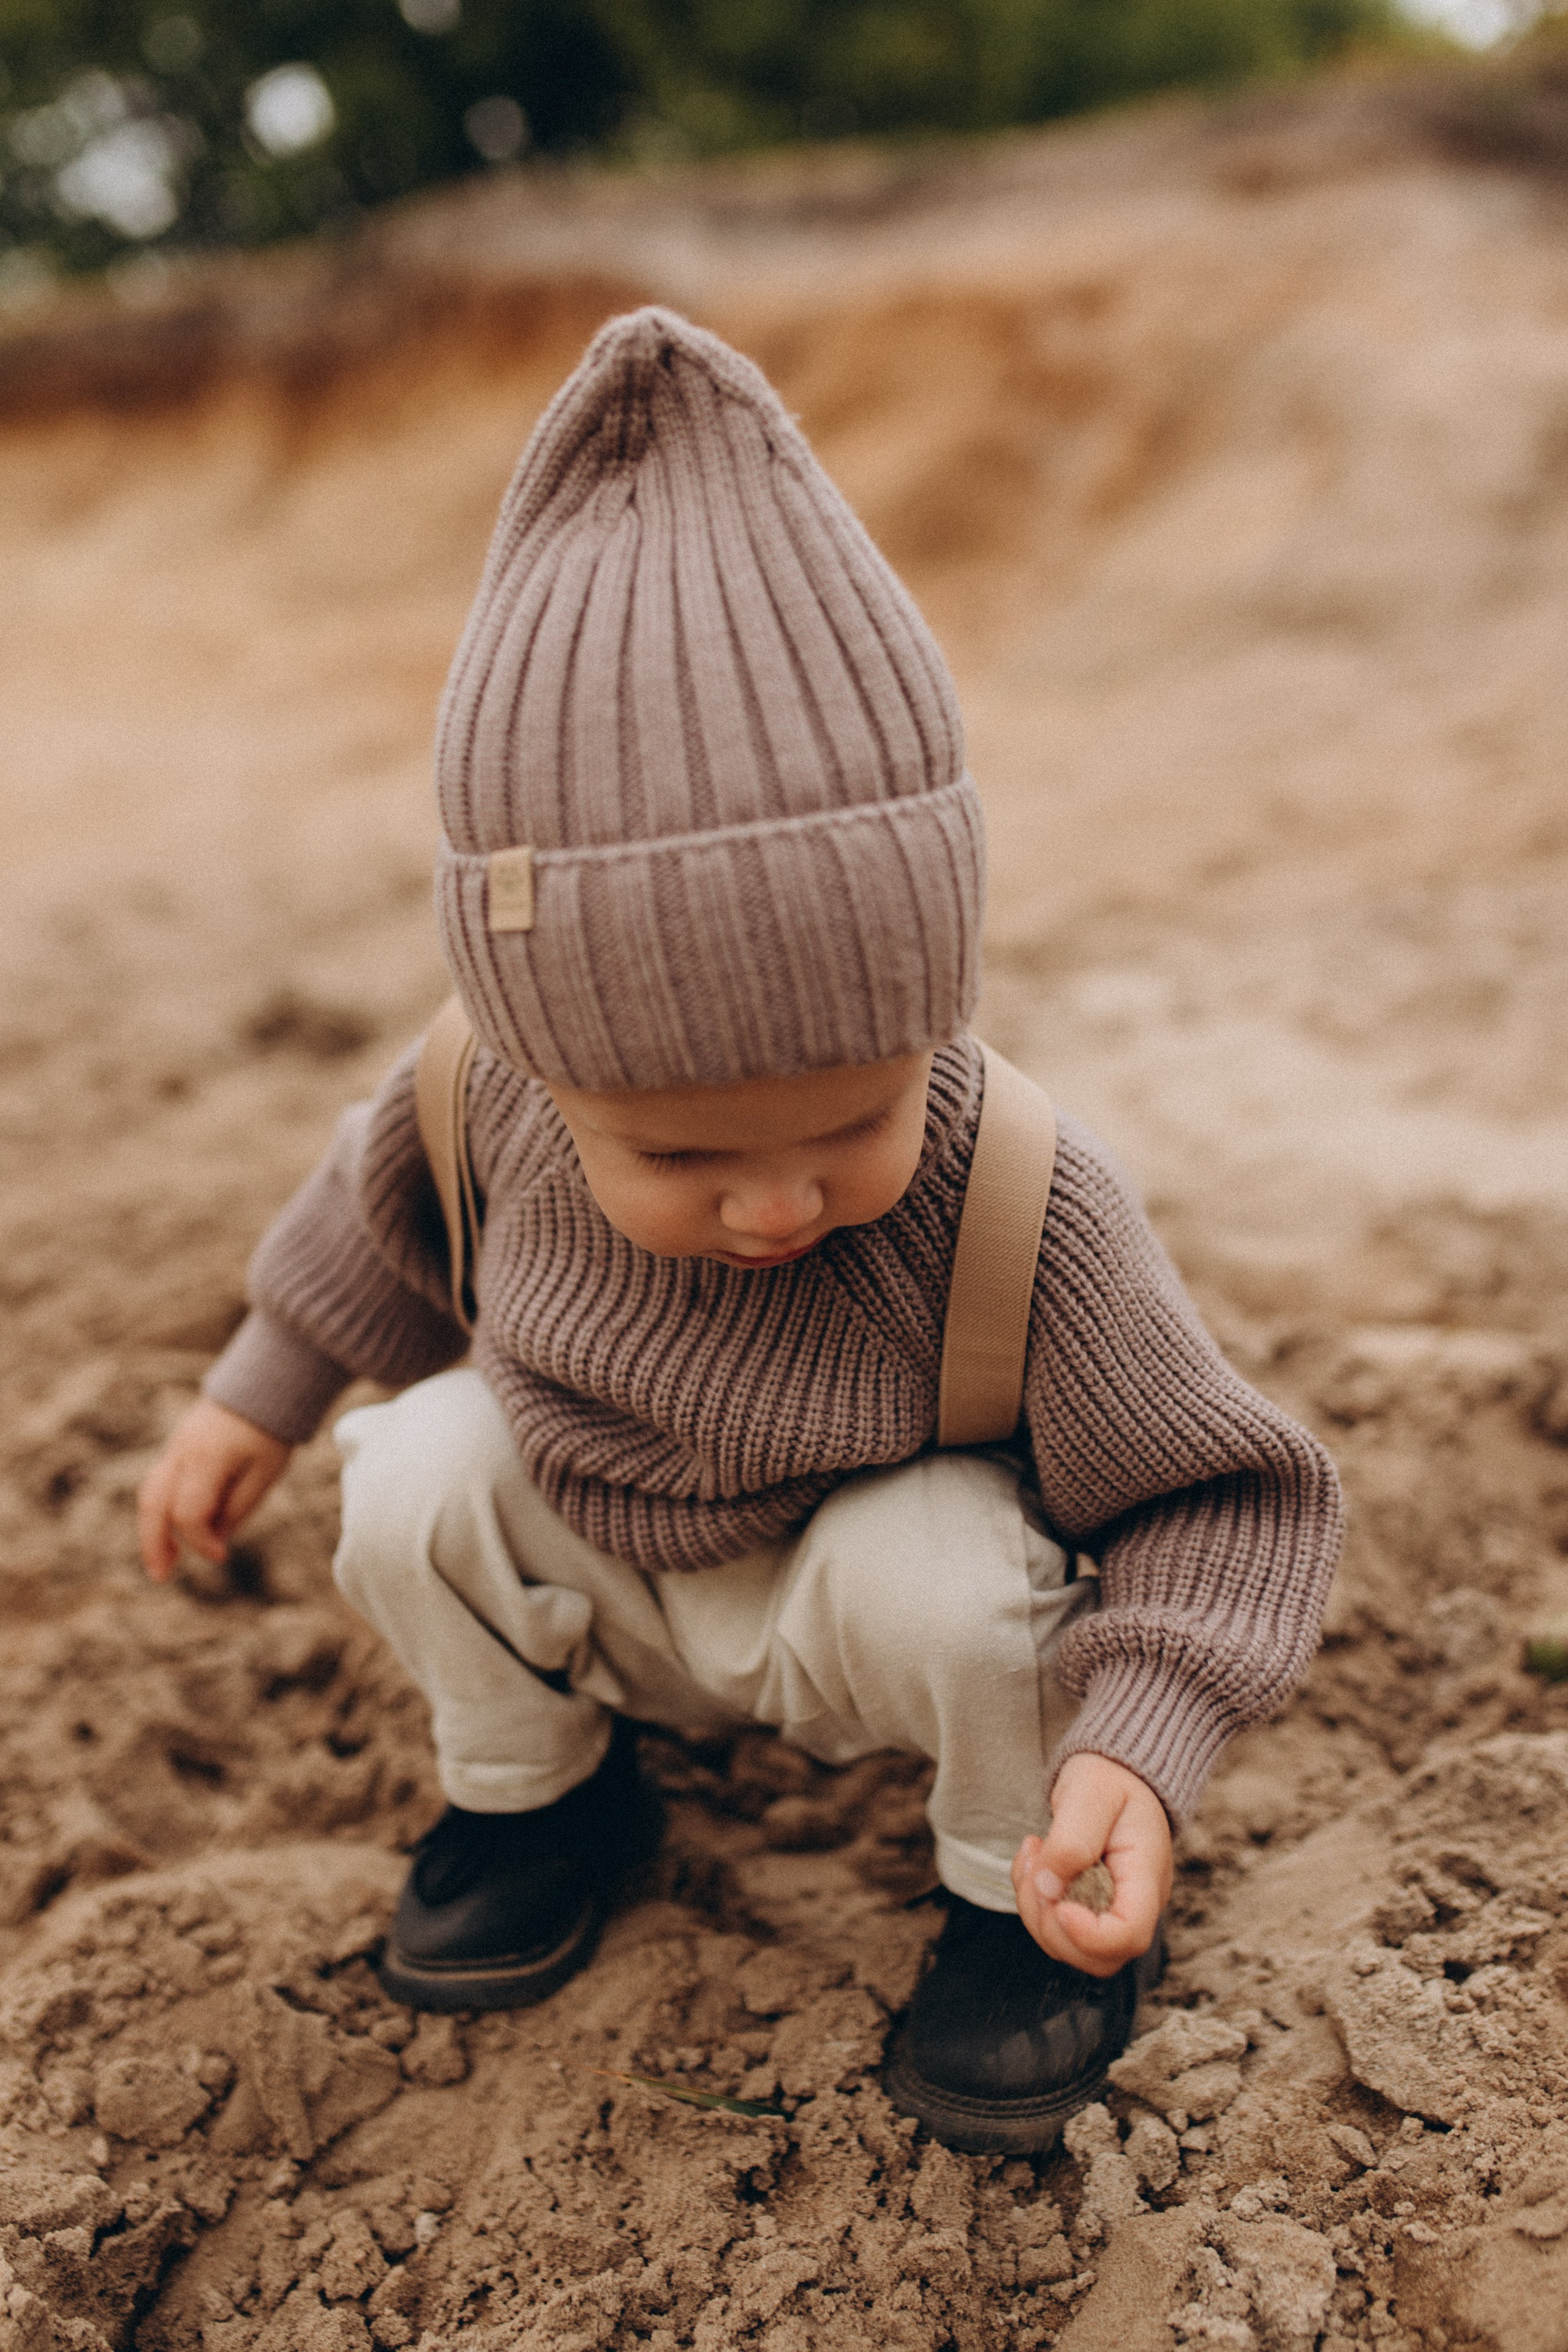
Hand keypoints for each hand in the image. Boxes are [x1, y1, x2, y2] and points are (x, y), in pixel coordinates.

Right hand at [137, 1398, 292, 1581]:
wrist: (261, 1386)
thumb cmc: (269, 1431)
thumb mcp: (266, 1472)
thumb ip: (239, 1508)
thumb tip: (214, 1540)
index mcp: (206, 1459)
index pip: (188, 1513)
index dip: (201, 1542)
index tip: (222, 1556)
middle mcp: (181, 1453)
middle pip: (153, 1505)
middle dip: (153, 1543)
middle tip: (161, 1576)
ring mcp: (174, 1448)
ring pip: (149, 1494)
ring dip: (151, 1530)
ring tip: (164, 1563)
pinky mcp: (176, 1448)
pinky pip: (159, 1483)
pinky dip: (160, 1511)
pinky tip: (173, 1533)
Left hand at [1011, 1752, 1172, 1976]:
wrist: (1117, 1774)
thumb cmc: (1111, 1779)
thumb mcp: (1092, 1792)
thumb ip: (1071, 1840)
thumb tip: (1048, 1886)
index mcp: (1147, 1875)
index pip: (1129, 1934)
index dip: (1089, 1936)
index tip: (1060, 1906)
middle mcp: (1135, 1904)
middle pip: (1097, 1956)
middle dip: (1050, 1925)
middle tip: (1037, 1868)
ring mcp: (1113, 1911)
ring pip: (1071, 1949)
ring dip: (1035, 1910)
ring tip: (1033, 1854)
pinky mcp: (1090, 1909)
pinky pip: (1056, 1928)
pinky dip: (1032, 1901)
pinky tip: (1034, 1860)